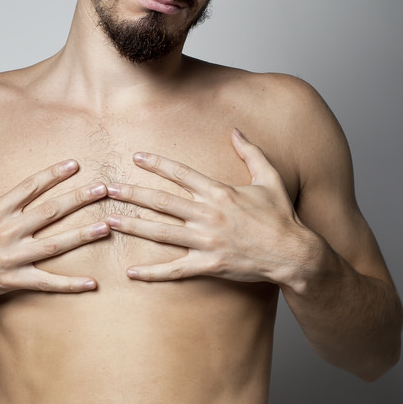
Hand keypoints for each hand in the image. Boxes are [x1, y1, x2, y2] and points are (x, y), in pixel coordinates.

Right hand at [0, 145, 109, 300]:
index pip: (30, 186)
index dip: (53, 174)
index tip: (75, 164)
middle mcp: (6, 231)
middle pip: (50, 211)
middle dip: (78, 199)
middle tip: (104, 189)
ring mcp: (12, 257)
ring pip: (54, 245)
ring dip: (82, 236)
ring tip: (106, 227)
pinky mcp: (13, 280)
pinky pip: (46, 283)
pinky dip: (70, 285)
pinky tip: (92, 283)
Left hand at [105, 129, 305, 283]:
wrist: (294, 253)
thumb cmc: (282, 216)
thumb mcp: (270, 178)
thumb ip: (251, 152)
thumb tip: (236, 130)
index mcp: (220, 192)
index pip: (182, 174)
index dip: (157, 164)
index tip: (136, 157)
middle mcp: (209, 215)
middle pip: (162, 202)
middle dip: (132, 194)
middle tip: (108, 189)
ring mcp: (207, 242)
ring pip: (161, 233)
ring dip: (133, 227)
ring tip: (109, 221)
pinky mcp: (209, 265)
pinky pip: (175, 270)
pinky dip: (152, 273)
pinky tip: (132, 272)